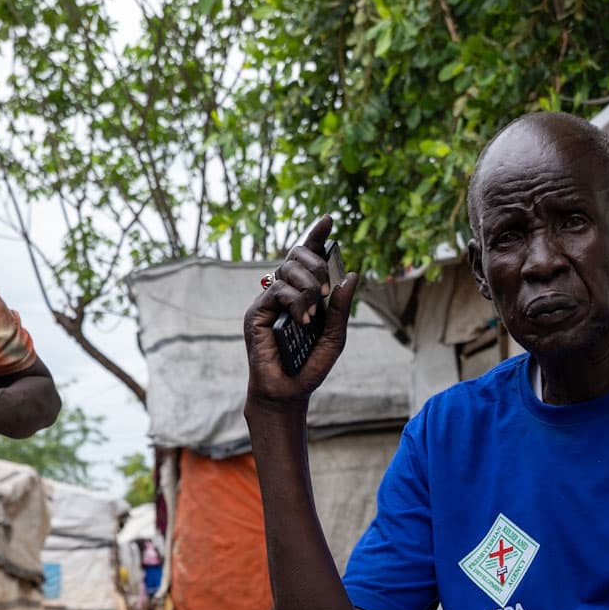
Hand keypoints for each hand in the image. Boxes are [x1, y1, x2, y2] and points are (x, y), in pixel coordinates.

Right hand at [243, 215, 359, 413]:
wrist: (289, 391)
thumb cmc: (310, 365)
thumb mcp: (334, 336)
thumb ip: (341, 307)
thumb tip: (352, 274)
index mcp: (304, 293)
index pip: (307, 256)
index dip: (316, 235)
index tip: (329, 218)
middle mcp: (284, 292)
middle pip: (296, 255)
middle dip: (316, 264)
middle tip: (327, 289)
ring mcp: (269, 300)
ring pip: (288, 269)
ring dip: (309, 287)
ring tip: (314, 314)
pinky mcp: (256, 312)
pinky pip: (278, 290)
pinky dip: (296, 302)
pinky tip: (303, 320)